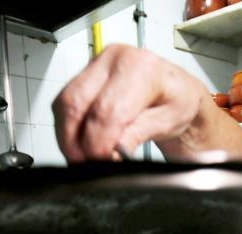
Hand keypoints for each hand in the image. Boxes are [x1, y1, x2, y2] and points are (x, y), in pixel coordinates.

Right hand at [53, 44, 208, 162]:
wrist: (177, 90)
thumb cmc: (178, 102)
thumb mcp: (167, 122)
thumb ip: (138, 134)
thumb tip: (113, 150)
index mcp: (140, 67)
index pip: (107, 110)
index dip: (98, 143)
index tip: (102, 164)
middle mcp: (114, 58)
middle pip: (76, 102)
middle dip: (75, 142)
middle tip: (85, 166)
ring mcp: (97, 64)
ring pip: (64, 103)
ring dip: (67, 136)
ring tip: (82, 159)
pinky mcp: (86, 74)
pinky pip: (65, 102)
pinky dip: (68, 127)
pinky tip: (80, 143)